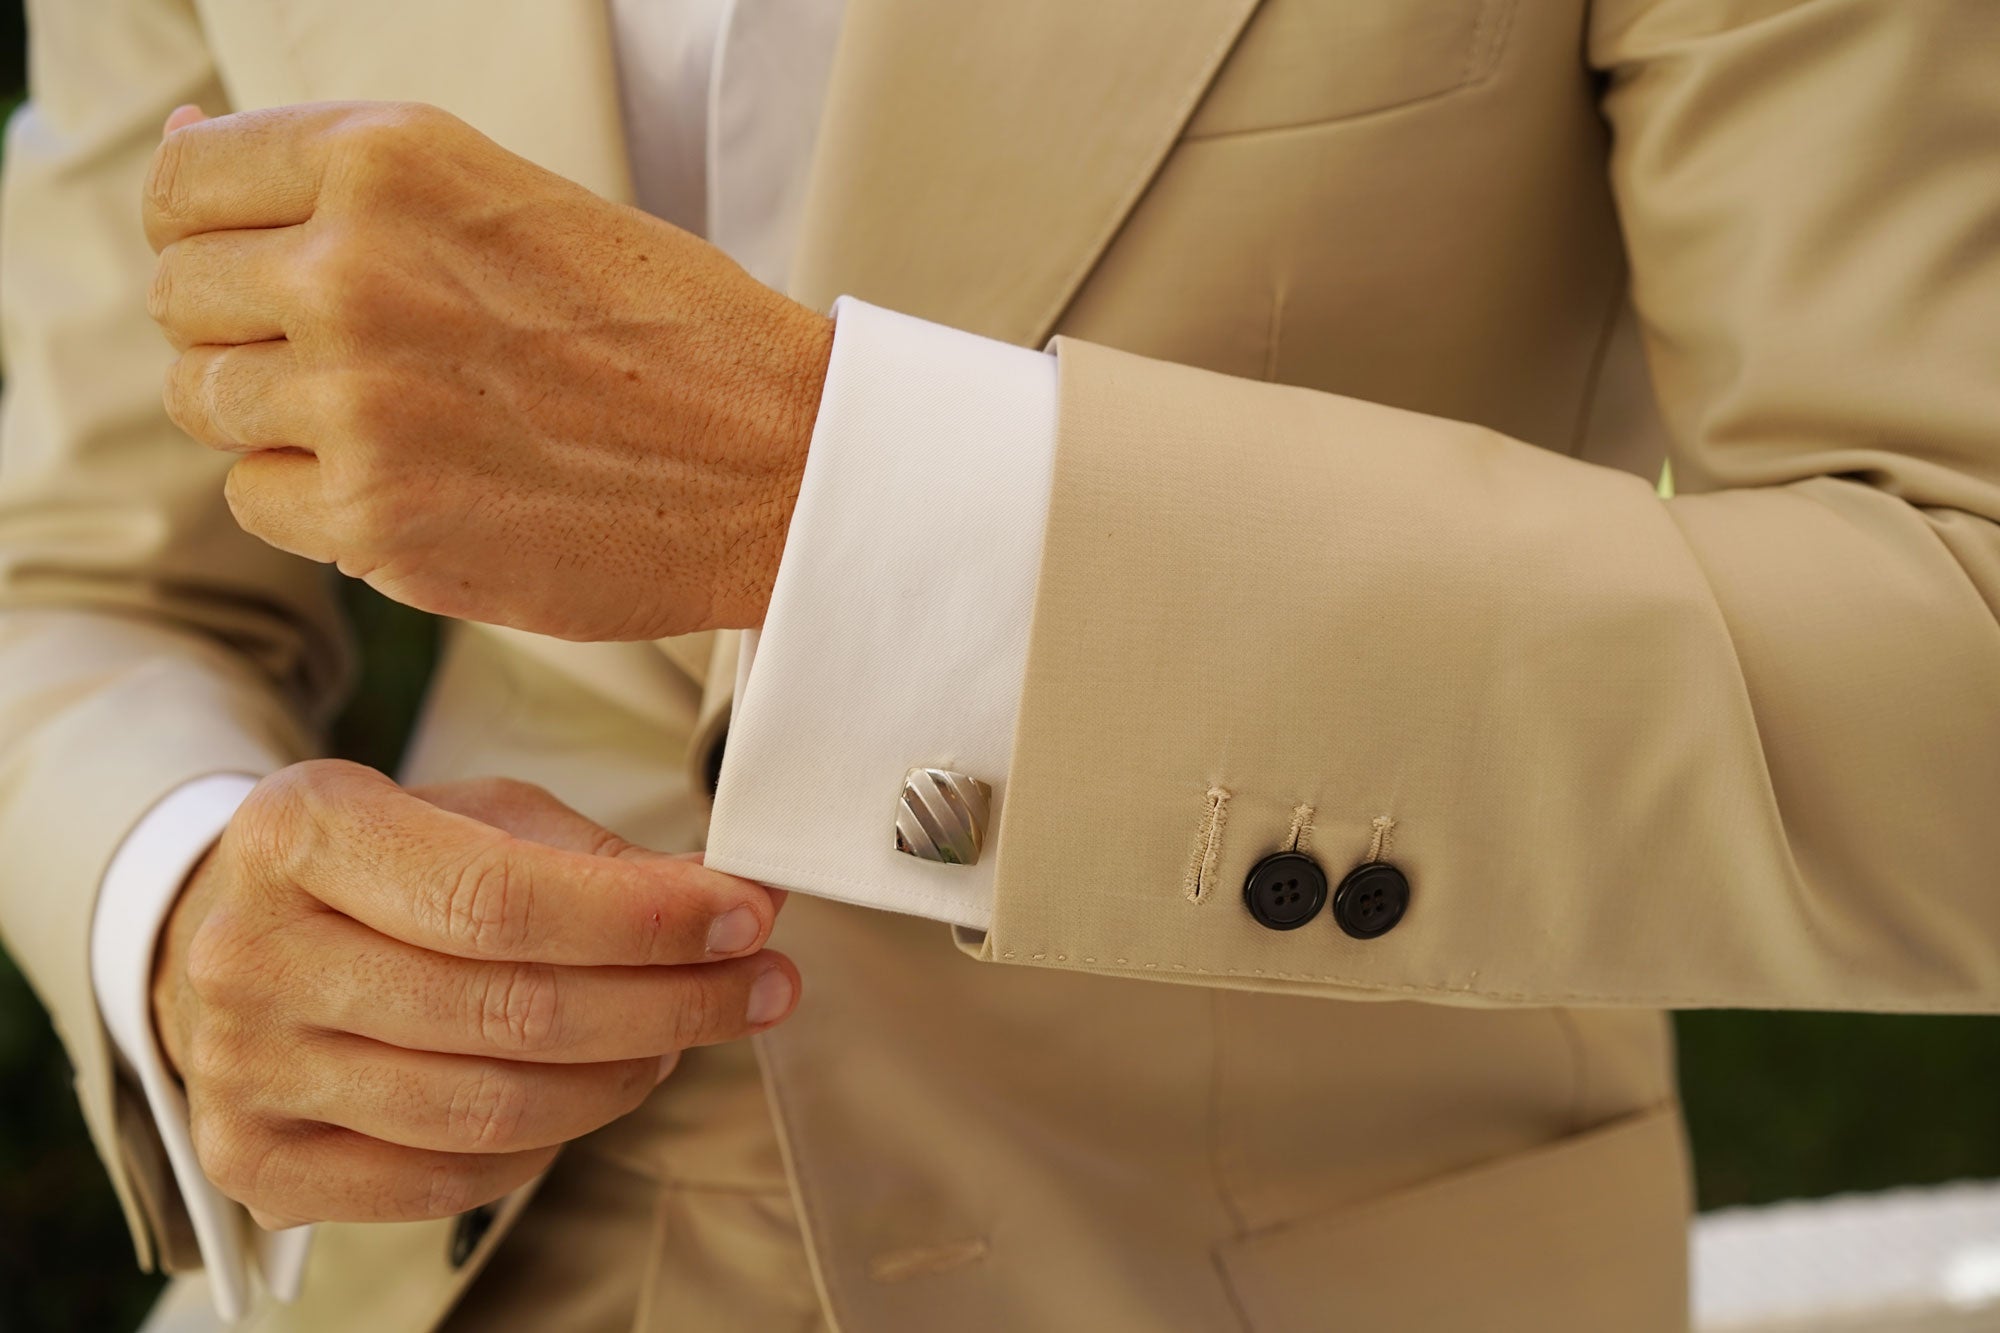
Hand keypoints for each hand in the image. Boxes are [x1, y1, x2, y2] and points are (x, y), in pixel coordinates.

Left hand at [142, 102, 833, 640]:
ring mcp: (357, 401)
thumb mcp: (511, 198)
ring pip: (207, 403)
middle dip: (247, 331)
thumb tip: (179, 150)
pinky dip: (317, 501)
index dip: (213, 235)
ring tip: (396, 422)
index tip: (262, 271)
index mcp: (390, 161)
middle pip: (182, 300)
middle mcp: (353, 269)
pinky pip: (257, 500)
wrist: (778, 463)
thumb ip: (348, 182)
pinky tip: (414, 483)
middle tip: (358, 359)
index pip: (186, 186)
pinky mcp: (375, 519)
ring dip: (280, 418)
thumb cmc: (666, 332)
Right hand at [149, 761, 796, 1227]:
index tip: (748, 917)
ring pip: (489, 1108)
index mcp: (301, 832)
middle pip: (508, 1011)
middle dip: (669, 1002)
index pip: (500, 899)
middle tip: (761, 985)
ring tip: (682, 1036)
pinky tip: (594, 1091)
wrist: (223, 935)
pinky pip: (446, 1178)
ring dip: (624, 1076)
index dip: (642, 920)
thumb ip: (593, 858)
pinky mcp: (254, 1161)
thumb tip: (729, 905)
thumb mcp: (471, 813)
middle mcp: (254, 955)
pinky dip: (547, 1144)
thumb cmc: (378, 866)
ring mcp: (243, 1070)